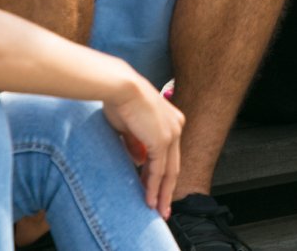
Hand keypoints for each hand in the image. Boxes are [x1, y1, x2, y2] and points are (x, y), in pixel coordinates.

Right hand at [101, 76, 185, 215]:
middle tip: (163, 207)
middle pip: (173, 165)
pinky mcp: (162, 141)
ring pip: (169, 171)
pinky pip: (158, 170)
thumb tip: (140, 162)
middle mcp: (176, 127)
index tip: (155, 189)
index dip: (163, 174)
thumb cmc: (120, 101)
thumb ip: (137, 145)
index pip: (169, 154)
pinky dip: (154, 187)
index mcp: (171, 121)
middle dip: (167, 189)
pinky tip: (149, 200)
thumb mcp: (130, 128)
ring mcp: (172, 134)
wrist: (120, 87)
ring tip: (157, 210)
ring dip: (162, 193)